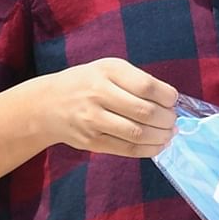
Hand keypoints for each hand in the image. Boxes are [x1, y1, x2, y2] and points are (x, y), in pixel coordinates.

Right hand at [40, 58, 177, 157]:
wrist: (46, 104)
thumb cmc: (87, 84)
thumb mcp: (108, 70)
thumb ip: (137, 81)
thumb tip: (170, 102)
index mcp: (107, 71)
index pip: (147, 86)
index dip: (167, 97)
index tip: (172, 101)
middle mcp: (98, 93)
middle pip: (145, 112)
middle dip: (167, 119)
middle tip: (172, 120)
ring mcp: (92, 119)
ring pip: (137, 133)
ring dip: (161, 136)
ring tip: (168, 133)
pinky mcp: (91, 141)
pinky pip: (127, 149)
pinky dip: (149, 149)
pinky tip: (158, 145)